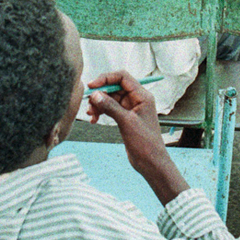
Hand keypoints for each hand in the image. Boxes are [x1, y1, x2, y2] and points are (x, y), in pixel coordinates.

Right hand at [86, 71, 188, 204]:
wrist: (151, 162)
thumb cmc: (145, 143)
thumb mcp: (126, 122)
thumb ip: (110, 107)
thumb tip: (95, 95)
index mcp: (142, 96)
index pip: (122, 77)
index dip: (106, 78)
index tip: (92, 86)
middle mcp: (137, 99)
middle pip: (114, 87)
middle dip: (100, 94)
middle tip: (89, 104)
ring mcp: (130, 108)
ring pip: (110, 98)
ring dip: (99, 104)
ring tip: (90, 114)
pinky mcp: (125, 118)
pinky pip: (110, 108)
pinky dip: (101, 111)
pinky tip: (94, 119)